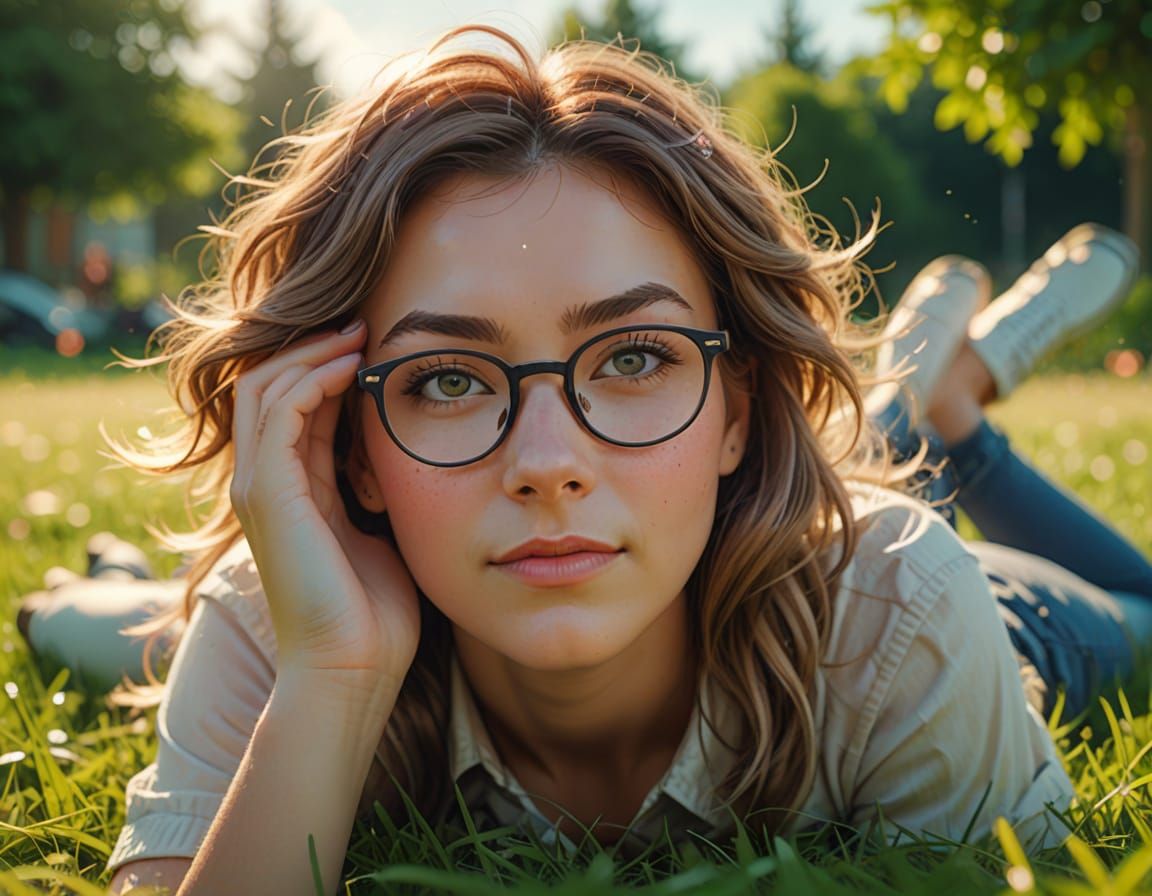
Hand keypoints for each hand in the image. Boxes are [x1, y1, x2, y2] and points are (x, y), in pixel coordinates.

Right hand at [229, 320, 419, 681]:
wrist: (352, 669)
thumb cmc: (374, 613)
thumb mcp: (379, 532)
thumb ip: (374, 490)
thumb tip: (400, 455)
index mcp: (293, 492)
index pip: (294, 407)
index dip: (328, 369)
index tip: (375, 344)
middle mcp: (267, 484)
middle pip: (271, 386)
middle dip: (315, 350)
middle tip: (363, 325)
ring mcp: (261, 487)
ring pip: (267, 387)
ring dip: (313, 354)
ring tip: (360, 335)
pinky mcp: (269, 493)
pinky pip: (280, 411)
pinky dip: (312, 379)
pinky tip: (353, 368)